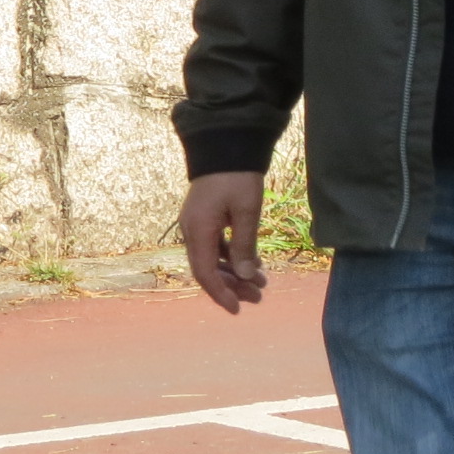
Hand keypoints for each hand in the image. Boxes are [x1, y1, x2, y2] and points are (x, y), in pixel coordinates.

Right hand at [179, 173, 268, 313]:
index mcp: (198, 231)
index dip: (221, 294)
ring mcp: (197, 224)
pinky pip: (215, 245)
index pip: (205, 273)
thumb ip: (244, 245)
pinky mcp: (205, 217)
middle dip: (233, 286)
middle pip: (208, 269)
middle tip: (259, 297)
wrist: (226, 144)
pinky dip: (232, 257)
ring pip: (213, 258)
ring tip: (261, 283)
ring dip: (234, 272)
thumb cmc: (237, 176)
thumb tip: (246, 277)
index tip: (237, 309)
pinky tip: (253, 263)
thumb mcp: (247, 211)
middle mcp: (192, 231)